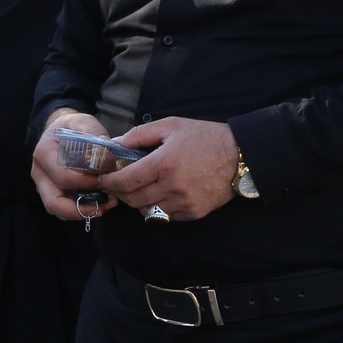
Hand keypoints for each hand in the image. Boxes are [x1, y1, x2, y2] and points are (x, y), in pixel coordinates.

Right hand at [30, 109, 114, 222]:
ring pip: (58, 209)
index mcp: (44, 153)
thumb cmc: (71, 127)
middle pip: (53, 202)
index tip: (106, 179)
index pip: (63, 177)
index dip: (86, 182)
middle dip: (80, 208)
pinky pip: (64, 209)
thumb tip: (108, 157)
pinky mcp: (52, 192)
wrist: (60, 129)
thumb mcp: (84, 122)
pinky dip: (81, 210)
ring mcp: (43, 185)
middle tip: (105, 203)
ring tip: (105, 205)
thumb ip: (96, 135)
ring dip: (82, 212)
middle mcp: (39, 172)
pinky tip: (100, 203)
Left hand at [97, 117, 240, 221]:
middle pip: (132, 200)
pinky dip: (156, 208)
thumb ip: (140, 135)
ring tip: (137, 188)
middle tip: (115, 184)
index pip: (125, 181)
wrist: (240, 155)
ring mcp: (184, 202)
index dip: (109, 182)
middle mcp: (173, 187)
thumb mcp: (170, 126)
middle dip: (119, 193)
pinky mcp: (194, 212)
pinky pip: (165, 217)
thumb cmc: (204, 137)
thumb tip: (115, 144)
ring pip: (147, 211)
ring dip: (137, 202)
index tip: (103, 178)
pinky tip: (158, 194)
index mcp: (164, 164)